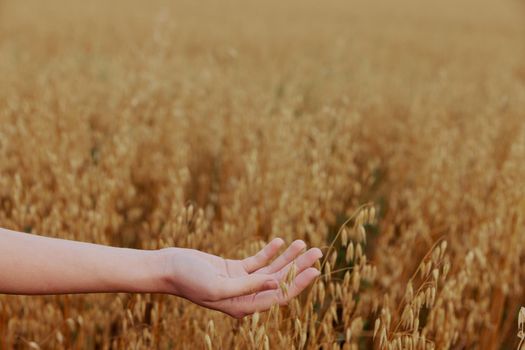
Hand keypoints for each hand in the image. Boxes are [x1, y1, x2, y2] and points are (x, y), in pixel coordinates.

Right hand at [159, 239, 321, 317]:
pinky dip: (269, 251)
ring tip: (303, 242)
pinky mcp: (234, 270)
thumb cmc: (189, 279)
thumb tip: (276, 283)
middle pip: (280, 281)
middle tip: (318, 251)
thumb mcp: (219, 285)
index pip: (279, 295)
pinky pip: (257, 261)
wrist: (168, 268)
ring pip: (271, 269)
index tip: (315, 269)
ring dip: (287, 256)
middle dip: (299, 266)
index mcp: (244, 306)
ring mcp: (241, 282)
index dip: (299, 283)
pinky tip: (280, 241)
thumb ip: (248, 286)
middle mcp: (246, 296)